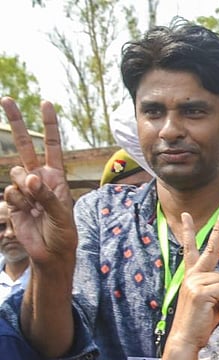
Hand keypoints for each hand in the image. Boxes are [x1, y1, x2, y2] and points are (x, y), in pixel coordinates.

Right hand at [1, 98, 75, 266]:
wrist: (50, 252)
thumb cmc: (63, 233)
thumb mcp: (63, 214)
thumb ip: (46, 195)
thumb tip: (31, 178)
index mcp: (56, 176)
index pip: (53, 146)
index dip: (50, 125)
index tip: (46, 103)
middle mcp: (39, 177)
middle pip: (26, 145)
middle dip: (16, 122)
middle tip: (6, 99)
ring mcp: (24, 188)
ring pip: (16, 173)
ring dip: (25, 188)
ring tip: (35, 205)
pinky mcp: (13, 200)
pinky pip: (11, 192)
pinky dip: (18, 201)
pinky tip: (26, 212)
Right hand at [166, 212, 218, 352]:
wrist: (186, 339)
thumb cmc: (202, 321)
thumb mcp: (218, 303)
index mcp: (192, 276)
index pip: (192, 250)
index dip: (191, 232)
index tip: (187, 215)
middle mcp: (191, 275)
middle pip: (211, 249)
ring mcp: (195, 282)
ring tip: (215, 308)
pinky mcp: (200, 291)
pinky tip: (214, 310)